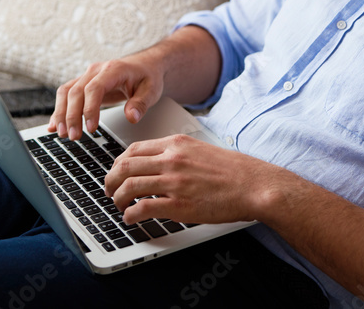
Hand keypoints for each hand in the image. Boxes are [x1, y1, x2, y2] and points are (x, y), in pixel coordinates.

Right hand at [47, 55, 163, 139]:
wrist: (145, 65)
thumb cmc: (148, 77)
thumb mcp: (152, 90)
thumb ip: (141, 104)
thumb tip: (131, 117)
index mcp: (113, 69)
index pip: (94, 88)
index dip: (89, 108)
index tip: (91, 128)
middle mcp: (96, 70)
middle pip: (76, 91)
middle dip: (72, 116)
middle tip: (74, 137)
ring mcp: (88, 76)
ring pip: (66, 92)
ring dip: (61, 113)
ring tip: (62, 134)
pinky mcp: (84, 84)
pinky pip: (66, 95)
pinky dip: (59, 110)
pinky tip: (54, 126)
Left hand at [104, 134, 283, 225]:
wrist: (254, 185)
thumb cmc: (234, 171)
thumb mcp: (201, 150)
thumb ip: (178, 154)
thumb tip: (158, 164)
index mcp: (176, 144)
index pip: (134, 149)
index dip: (119, 163)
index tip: (117, 173)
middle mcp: (172, 159)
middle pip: (125, 166)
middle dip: (110, 180)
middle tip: (109, 190)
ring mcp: (174, 182)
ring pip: (128, 186)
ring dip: (117, 198)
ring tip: (118, 206)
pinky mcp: (178, 204)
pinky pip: (142, 208)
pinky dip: (130, 215)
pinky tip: (131, 219)